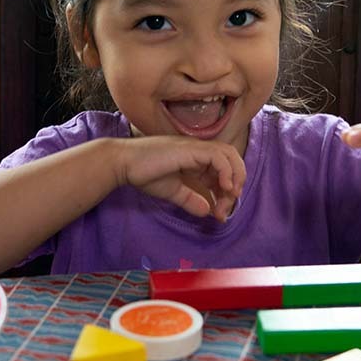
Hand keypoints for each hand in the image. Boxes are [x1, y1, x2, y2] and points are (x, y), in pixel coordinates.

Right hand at [112, 136, 245, 221]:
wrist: (124, 164)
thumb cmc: (144, 174)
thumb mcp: (172, 191)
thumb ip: (190, 200)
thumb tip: (206, 211)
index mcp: (196, 159)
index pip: (223, 169)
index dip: (227, 191)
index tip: (220, 212)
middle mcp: (199, 150)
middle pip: (232, 159)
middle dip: (236, 183)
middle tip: (227, 207)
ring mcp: (196, 148)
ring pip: (229, 154)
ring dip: (235, 177)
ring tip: (229, 197)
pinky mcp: (191, 149)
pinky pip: (218, 156)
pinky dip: (226, 171)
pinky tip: (223, 188)